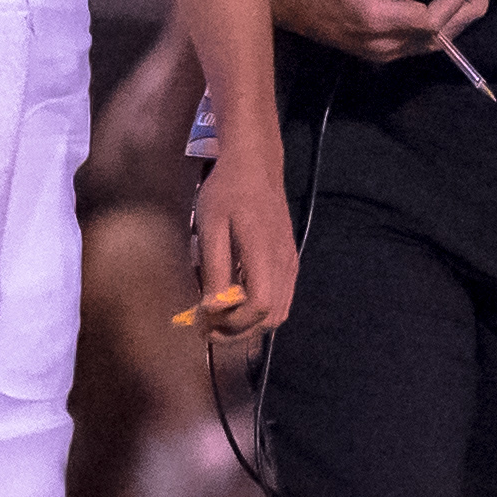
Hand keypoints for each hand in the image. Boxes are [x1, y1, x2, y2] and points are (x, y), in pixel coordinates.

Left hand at [187, 148, 296, 341]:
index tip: (205, 320)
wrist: (255, 165)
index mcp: (264, 254)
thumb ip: (214, 269)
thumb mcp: (210, 227)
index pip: (259, 306)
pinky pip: (282, 299)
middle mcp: (284, 263)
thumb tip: (213, 309)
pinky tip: (237, 301)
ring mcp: (291, 263)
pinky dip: (260, 311)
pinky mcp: (290, 261)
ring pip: (279, 313)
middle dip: (239, 331)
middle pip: (271, 317)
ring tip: (220, 318)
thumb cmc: (227, 191)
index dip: (233, 322)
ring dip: (250, 325)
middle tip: (207, 326)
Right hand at [271, 0, 493, 61]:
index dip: (453, 3)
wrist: (289, 3)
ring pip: (431, 48)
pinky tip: (452, 15)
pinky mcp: (379, 53)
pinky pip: (419, 48)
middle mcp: (383, 43)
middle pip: (439, 39)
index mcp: (375, 18)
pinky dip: (441, 33)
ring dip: (458, 26)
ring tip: (477, 3)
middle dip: (468, 15)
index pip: (429, 20)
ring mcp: (382, 52)